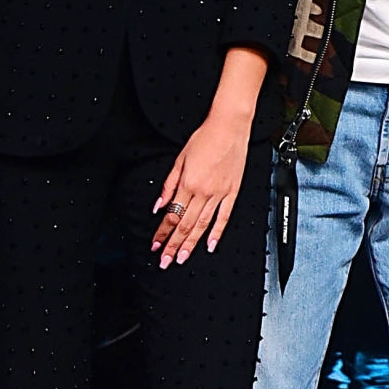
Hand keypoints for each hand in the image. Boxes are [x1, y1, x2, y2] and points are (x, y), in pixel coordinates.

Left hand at [152, 110, 252, 266]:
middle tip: (166, 261)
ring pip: (202, 225)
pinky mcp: (232, 192)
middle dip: (173, 245)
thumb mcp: (179, 159)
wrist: (229, 126)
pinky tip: (210, 245)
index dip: (162, 233)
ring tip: (182, 258)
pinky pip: (224, 217)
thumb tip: (158, 206)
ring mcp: (219, 194)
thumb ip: (168, 185)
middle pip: (185, 225)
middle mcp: (203, 192)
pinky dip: (217, 233)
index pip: (171, 215)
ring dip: (191, 244)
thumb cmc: (205, 138)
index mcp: (187, 183)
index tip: (155, 245)